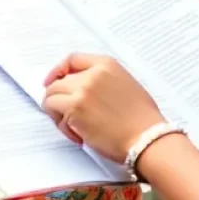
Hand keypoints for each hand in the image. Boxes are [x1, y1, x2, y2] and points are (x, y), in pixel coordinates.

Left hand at [42, 54, 163, 160]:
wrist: (147, 139)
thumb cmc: (142, 119)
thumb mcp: (125, 84)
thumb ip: (101, 79)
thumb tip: (80, 86)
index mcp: (105, 64)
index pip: (72, 60)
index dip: (58, 71)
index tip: (52, 80)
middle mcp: (90, 75)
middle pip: (58, 81)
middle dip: (58, 98)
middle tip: (67, 115)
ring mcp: (81, 91)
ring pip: (51, 96)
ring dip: (57, 113)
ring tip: (73, 126)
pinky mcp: (75, 110)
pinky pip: (55, 114)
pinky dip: (62, 126)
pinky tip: (77, 134)